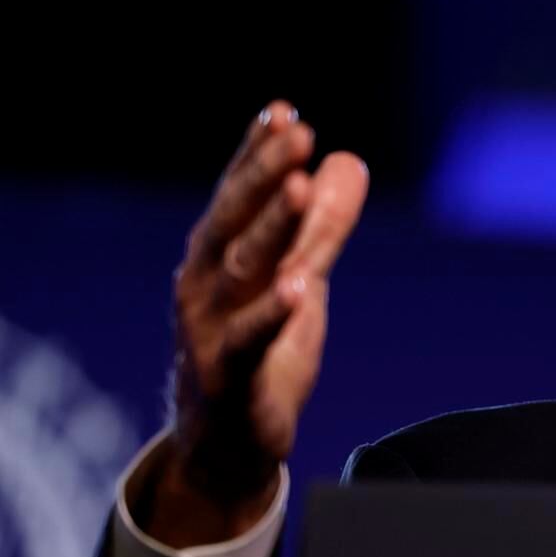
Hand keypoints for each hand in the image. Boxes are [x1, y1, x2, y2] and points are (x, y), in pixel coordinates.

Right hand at [144, 102, 368, 547]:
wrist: (228, 445)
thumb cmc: (259, 354)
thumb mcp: (298, 282)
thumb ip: (323, 227)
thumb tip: (349, 161)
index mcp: (218, 257)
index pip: (238, 195)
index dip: (257, 153)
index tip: (283, 110)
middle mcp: (204, 286)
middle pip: (234, 220)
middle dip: (264, 174)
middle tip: (297, 133)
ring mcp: (209, 331)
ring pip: (241, 272)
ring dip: (270, 228)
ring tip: (298, 188)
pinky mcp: (227, 377)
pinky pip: (248, 342)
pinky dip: (271, 314)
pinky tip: (297, 287)